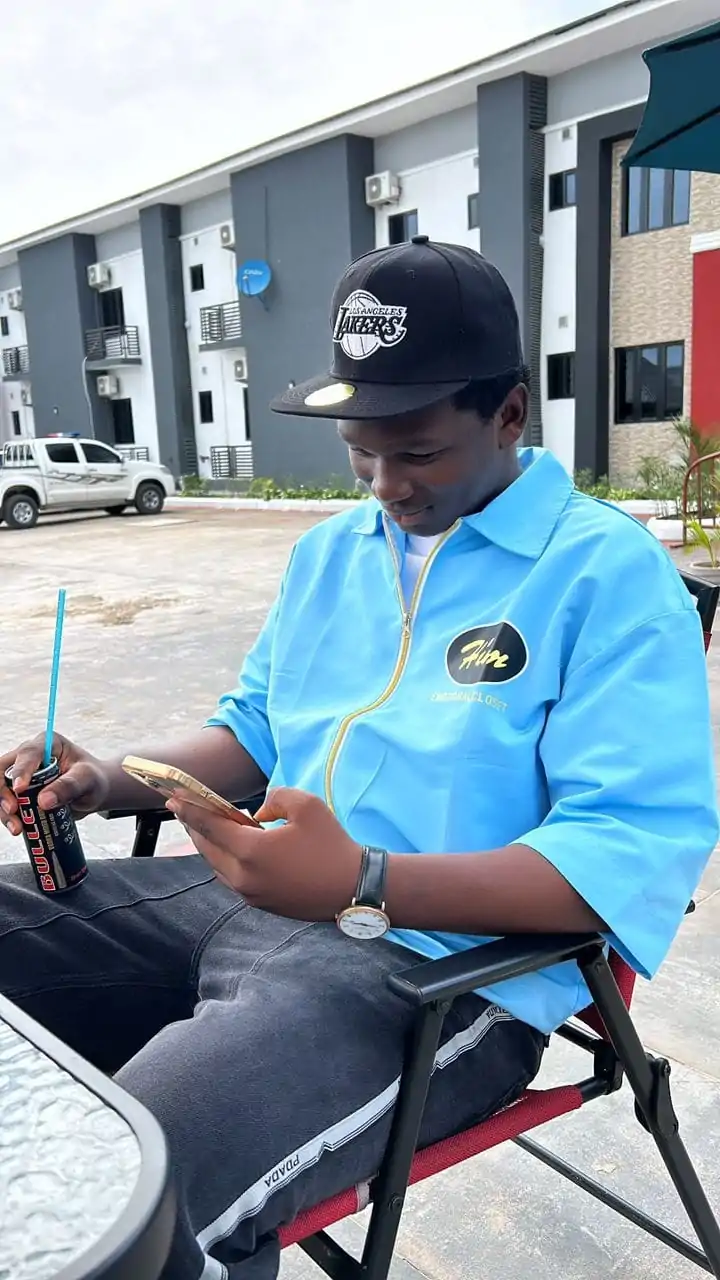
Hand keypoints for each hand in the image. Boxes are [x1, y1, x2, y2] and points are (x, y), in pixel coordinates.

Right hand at [0, 732, 109, 835]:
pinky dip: (8, 817)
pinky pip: (6, 803)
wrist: (94, 792)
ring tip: (17, 828)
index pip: (28, 753)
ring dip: (3, 809)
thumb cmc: (92, 779)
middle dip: (3, 791)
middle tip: (12, 810)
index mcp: (47, 744)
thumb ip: (69, 786)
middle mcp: (30, 756)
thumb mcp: (88, 780)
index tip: (20, 789)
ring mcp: (23, 774)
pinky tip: (18, 828)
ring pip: (1, 788)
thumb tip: (44, 801)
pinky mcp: (20, 792)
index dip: (21, 770)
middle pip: (4, 770)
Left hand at [168, 787, 362, 920]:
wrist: (354, 888)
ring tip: (209, 827)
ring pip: (217, 866)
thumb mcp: (306, 805)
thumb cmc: (331, 845)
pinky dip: (226, 860)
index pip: (210, 827)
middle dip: (195, 827)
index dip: (191, 810)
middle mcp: (243, 877)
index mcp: (250, 852)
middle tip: (186, 809)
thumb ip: (275, 798)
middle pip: (208, 849)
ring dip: (210, 845)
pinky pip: (232, 878)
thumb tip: (257, 812)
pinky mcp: (261, 904)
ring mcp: (251, 895)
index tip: (174, 798)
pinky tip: (234, 848)